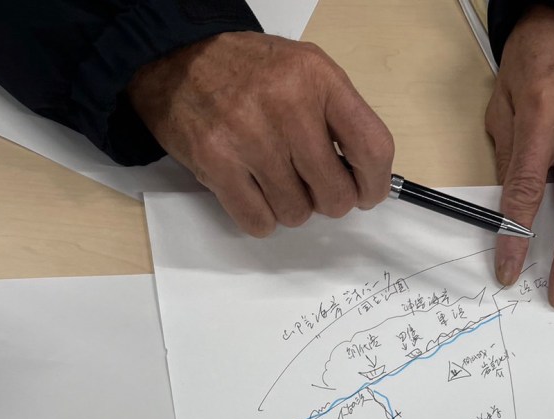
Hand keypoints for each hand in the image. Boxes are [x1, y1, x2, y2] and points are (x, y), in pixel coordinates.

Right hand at [128, 32, 393, 235]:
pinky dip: (261, 217)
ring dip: (290, 207)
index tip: (366, 194)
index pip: (372, 148)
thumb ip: (339, 119)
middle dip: (328, 201)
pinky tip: (253, 192)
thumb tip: (363, 181)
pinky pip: (259, 222)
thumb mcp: (305, 73)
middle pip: (336, 194)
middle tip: (313, 187)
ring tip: (274, 179)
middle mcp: (287, 105)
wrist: (178, 61)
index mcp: (319, 79)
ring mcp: (249, 136)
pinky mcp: (217, 163)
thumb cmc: (249, 74)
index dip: (375, 184)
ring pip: (297, 213)